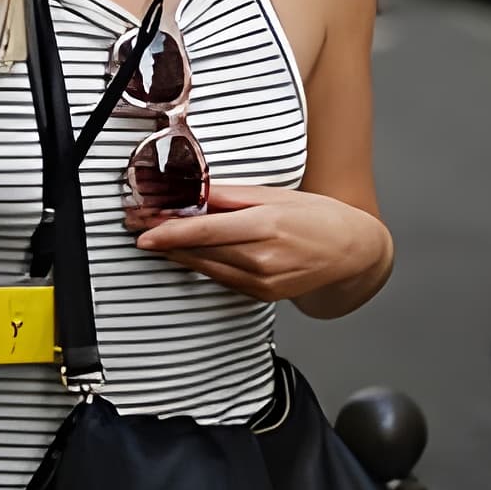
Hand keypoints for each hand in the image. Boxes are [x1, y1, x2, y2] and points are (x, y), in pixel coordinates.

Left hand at [133, 183, 384, 302]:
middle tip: (137, 228)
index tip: (144, 232)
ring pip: (207, 267)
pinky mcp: (263, 295)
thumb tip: (196, 194)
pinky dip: (202, 265)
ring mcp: (263, 282)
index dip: (170, 233)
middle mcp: (262, 259)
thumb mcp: (276, 196)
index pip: (205, 231)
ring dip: (178, 254)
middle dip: (165, 241)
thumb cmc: (318, 216)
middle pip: (200, 251)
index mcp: (265, 226)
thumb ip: (232, 197)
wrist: (352, 251)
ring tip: (155, 240)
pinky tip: (186, 254)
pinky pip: (222, 278)